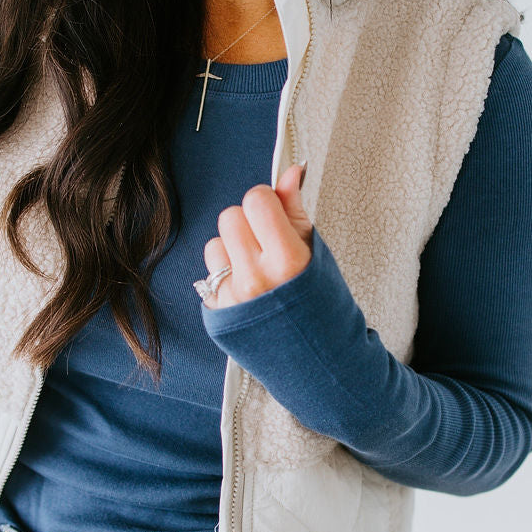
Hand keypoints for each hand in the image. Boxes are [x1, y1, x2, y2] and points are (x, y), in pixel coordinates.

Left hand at [201, 161, 311, 309]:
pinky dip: (225, 274)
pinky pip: (209, 272)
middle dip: (248, 223)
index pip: (256, 200)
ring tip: (257, 270)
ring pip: (215, 243)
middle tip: (267, 244)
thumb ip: (295, 211)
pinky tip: (247, 289)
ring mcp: (233, 296)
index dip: (266, 201)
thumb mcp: (316, 254)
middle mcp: (255, 279)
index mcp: (287, 260)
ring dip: (233, 250)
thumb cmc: (321, 307)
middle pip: (230, 216)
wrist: (315, 359)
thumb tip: (289, 172)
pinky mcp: (217, 310)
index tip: (274, 214)